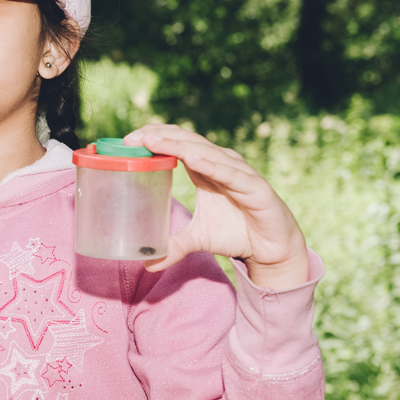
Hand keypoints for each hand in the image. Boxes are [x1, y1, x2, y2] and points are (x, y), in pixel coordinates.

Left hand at [124, 124, 309, 289]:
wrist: (272, 249)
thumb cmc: (236, 232)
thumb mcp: (198, 238)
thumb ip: (173, 245)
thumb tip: (147, 263)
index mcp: (206, 168)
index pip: (178, 143)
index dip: (155, 137)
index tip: (127, 139)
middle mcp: (221, 164)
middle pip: (187, 141)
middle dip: (160, 136)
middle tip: (133, 137)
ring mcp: (239, 173)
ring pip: (206, 153)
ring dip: (179, 146)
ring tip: (154, 141)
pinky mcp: (256, 188)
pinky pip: (231, 174)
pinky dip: (212, 166)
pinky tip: (193, 160)